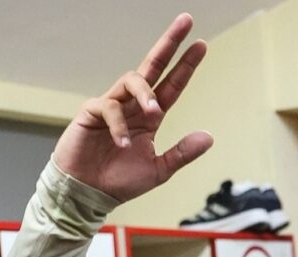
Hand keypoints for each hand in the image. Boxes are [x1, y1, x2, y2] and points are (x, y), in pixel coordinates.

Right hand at [52, 13, 213, 201]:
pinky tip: (122, 143)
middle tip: (186, 21)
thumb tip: (208, 136)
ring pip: (131, 80)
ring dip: (146, 93)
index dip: (185, 66)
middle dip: (169, 44)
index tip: (202, 45)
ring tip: (155, 112)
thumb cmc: (119, 181)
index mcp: (149, 116)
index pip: (171, 85)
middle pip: (152, 66)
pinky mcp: (91, 112)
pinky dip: (119, 125)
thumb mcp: (158, 170)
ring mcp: (112, 105)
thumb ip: (182, 153)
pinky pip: (109, 107)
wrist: (88, 194)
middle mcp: (132, 105)